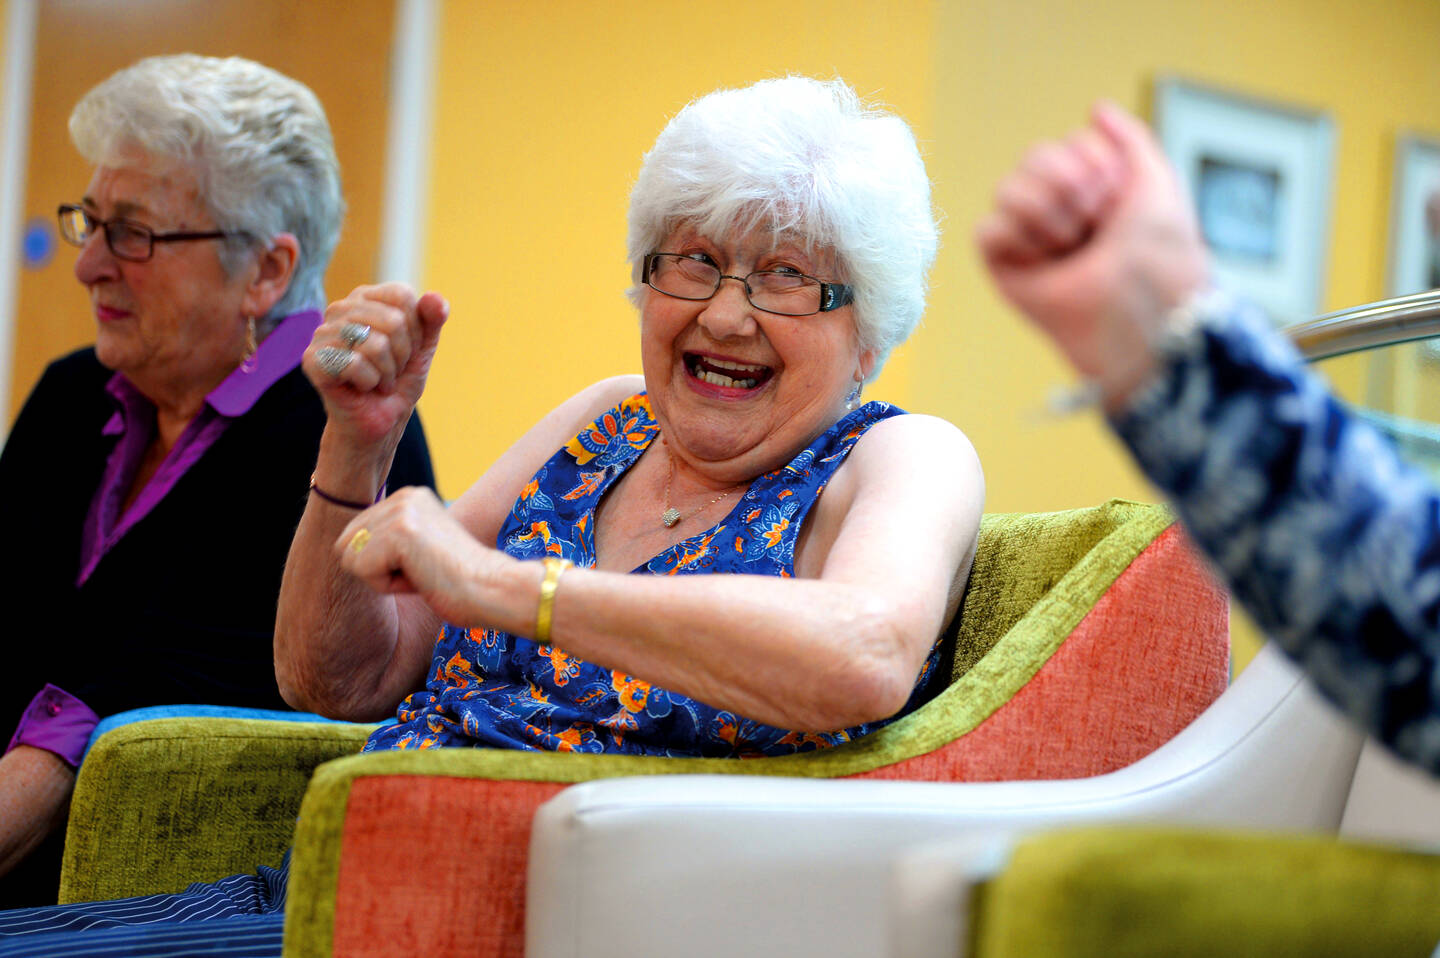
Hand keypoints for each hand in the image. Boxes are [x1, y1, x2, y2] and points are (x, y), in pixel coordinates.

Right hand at [304, 282, 447, 444]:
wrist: (380, 422)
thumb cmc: (397, 381)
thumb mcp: (423, 348)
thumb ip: (432, 319)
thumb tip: (435, 297)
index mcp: (364, 297)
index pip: (402, 296)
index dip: (415, 329)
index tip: (406, 349)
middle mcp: (339, 309)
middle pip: (393, 321)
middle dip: (403, 354)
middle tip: (391, 369)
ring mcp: (321, 333)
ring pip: (376, 344)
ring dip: (387, 372)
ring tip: (378, 379)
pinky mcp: (312, 359)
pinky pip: (356, 364)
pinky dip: (370, 382)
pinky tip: (362, 387)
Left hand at [335, 486, 510, 626]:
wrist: (491, 589)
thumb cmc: (459, 583)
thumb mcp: (419, 550)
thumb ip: (387, 540)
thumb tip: (342, 547)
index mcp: (409, 497)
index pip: (354, 535)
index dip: (380, 564)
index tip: (422, 565)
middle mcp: (404, 496)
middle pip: (347, 545)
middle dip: (377, 570)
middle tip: (421, 572)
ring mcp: (402, 511)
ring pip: (353, 559)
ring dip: (383, 579)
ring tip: (422, 574)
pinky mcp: (400, 531)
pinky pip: (363, 571)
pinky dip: (388, 585)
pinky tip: (421, 578)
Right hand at [976, 102, 1209, 403]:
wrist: (1146, 311)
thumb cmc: (1162, 258)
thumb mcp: (1158, 182)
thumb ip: (1131, 138)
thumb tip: (1096, 109)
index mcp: (1095, 191)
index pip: (1067, 144)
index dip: (1089, 160)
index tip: (1114, 195)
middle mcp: (1061, 212)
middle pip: (1033, 157)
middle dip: (1066, 181)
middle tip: (1092, 216)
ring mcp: (1032, 240)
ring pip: (1005, 188)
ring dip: (1043, 208)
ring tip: (1069, 241)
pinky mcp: (1007, 269)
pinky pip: (987, 229)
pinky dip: (1015, 236)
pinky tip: (1044, 256)